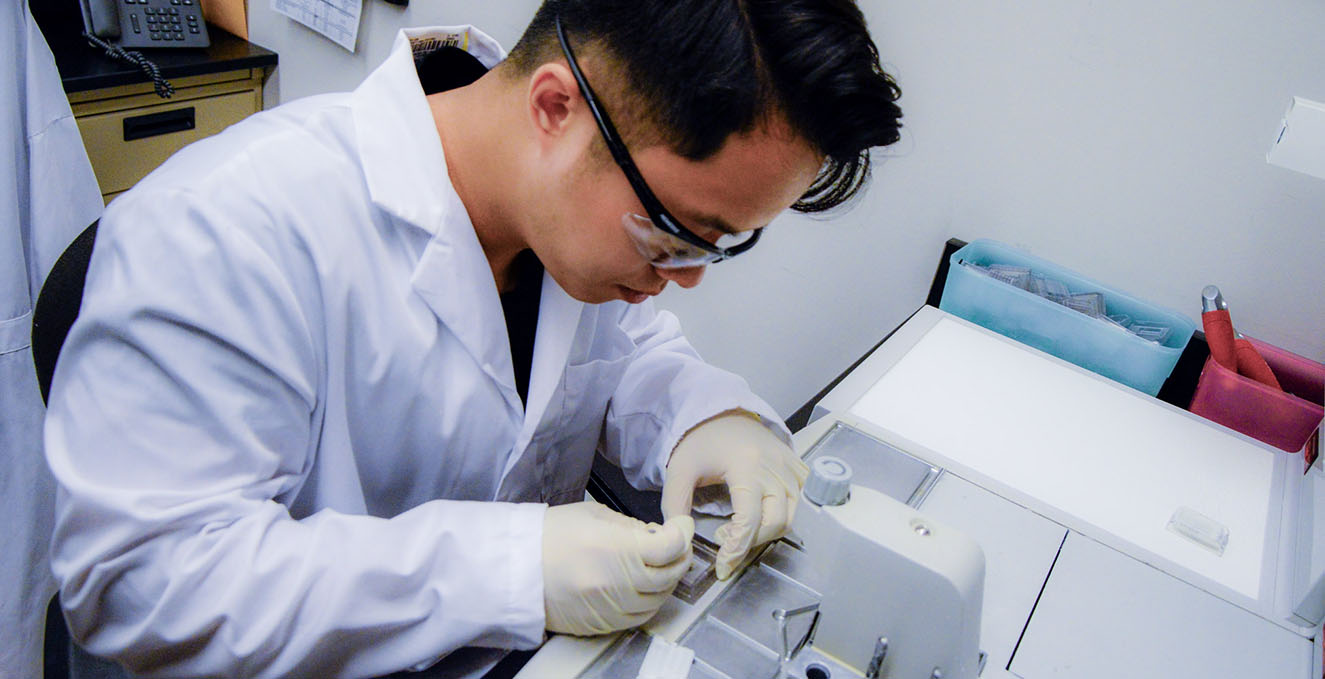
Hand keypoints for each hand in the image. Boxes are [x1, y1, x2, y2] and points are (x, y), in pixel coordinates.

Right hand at [542, 502, 693, 635]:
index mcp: (617, 548)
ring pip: (657, 601)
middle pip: (669, 576)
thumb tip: (656, 535)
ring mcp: (610, 607)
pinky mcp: (601, 624)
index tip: (681, 528)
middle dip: (679, 559)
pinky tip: (642, 588)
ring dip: (665, 584)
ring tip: (659, 568)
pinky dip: (647, 602)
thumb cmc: (549, 536)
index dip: (682, 534)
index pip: (670, 546)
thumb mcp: (594, 515)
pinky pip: (638, 618)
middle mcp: (618, 582)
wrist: (515, 568)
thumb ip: (631, 526)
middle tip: (677, 548)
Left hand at [660, 412, 808, 579]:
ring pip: (792, 513)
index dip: (737, 549)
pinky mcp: (795, 463)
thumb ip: (675, 505)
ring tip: (742, 528)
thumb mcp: (679, 471)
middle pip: (776, 520)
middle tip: (727, 541)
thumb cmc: (699, 440)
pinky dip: (786, 512)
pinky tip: (763, 513)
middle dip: (752, 541)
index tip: (724, 566)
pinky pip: (801, 497)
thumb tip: (679, 538)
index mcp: (745, 466)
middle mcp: (773, 466)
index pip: (749, 519)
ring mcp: (788, 464)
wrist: (718, 410)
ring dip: (769, 530)